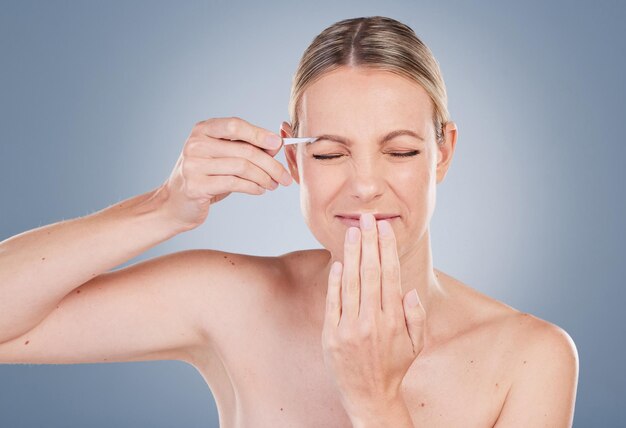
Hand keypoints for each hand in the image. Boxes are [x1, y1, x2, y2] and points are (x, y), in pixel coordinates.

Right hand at [156, 116, 292, 230]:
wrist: (175, 203)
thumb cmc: (205, 177)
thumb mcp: (224, 157)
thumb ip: (247, 147)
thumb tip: (276, 144)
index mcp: (203, 130)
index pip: (235, 125)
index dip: (259, 134)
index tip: (278, 143)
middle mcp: (196, 144)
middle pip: (243, 150)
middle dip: (270, 164)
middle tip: (284, 176)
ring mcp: (193, 165)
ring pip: (242, 167)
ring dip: (264, 178)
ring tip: (273, 185)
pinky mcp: (196, 186)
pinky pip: (234, 184)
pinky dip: (253, 187)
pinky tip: (260, 190)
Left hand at [321, 213, 425, 416]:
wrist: (369, 397)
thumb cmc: (394, 368)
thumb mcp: (416, 345)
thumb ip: (416, 316)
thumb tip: (410, 289)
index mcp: (394, 320)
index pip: (390, 275)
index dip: (387, 248)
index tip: (385, 228)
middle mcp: (372, 321)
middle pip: (370, 272)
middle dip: (369, 242)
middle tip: (367, 218)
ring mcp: (349, 328)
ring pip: (351, 282)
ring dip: (351, 254)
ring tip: (352, 232)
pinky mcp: (331, 336)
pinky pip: (333, 302)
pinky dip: (335, 281)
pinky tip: (338, 263)